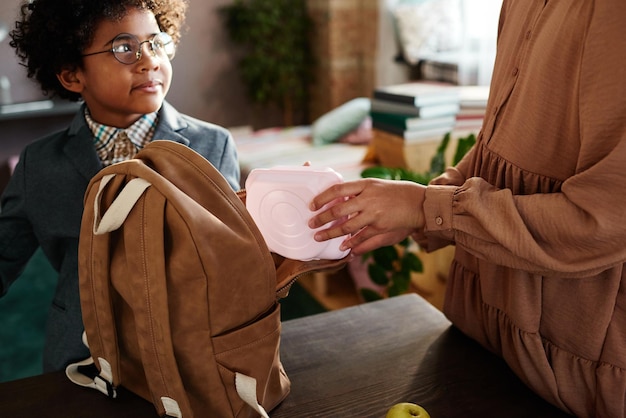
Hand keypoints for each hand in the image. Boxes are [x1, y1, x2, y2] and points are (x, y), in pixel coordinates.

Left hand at [308, 178, 425, 254]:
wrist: (420, 203)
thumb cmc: (396, 194)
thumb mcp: (376, 187)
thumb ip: (358, 194)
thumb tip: (338, 201)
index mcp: (366, 185)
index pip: (338, 189)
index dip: (322, 198)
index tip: (312, 205)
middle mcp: (368, 198)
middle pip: (338, 210)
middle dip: (321, 219)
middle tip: (311, 224)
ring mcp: (374, 214)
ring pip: (346, 227)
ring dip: (331, 233)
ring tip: (319, 237)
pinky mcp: (381, 227)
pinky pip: (361, 237)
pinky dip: (351, 243)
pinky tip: (343, 247)